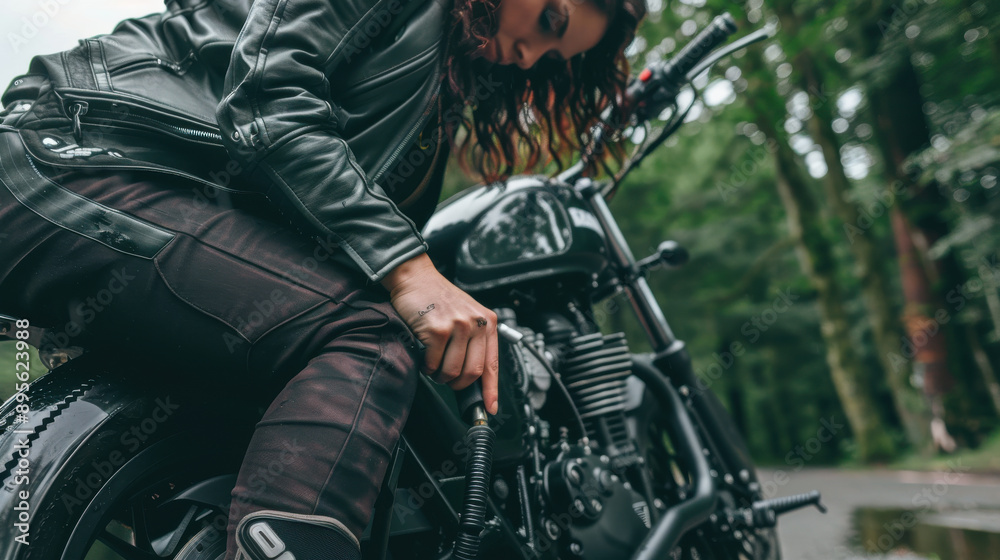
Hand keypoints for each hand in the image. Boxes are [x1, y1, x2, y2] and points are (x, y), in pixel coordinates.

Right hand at [381, 253, 498, 414]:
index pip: (493, 364)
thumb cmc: (439, 298)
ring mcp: (458, 326)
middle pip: (472, 373)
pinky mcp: (438, 330)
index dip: (491, 390)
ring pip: (452, 372)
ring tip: (434, 365)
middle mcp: (476, 323)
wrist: (416, 278)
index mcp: (488, 322)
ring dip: (440, 376)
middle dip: (458, 384)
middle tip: (447, 380)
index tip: (490, 407)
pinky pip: (433, 364)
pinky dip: (427, 366)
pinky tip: (425, 355)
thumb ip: (474, 340)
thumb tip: (474, 376)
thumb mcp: (467, 314)